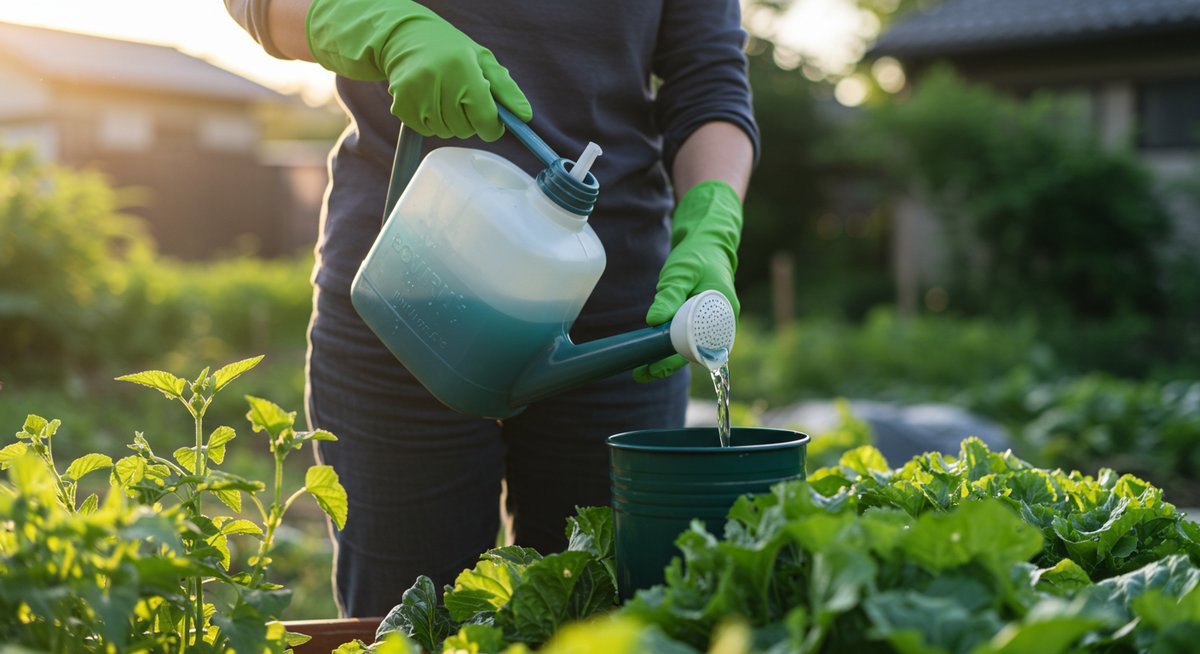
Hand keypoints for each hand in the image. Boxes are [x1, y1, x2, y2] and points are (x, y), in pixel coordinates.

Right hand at [306, 0, 531, 139]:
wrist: (402, 38)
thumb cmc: (449, 50)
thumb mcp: (481, 60)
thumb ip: (506, 89)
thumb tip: (525, 116)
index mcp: (463, 70)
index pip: (485, 119)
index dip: (492, 125)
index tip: (491, 120)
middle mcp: (439, 82)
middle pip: (466, 130)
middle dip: (469, 119)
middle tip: (461, 95)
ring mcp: (417, 97)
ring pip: (447, 132)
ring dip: (450, 121)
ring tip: (443, 94)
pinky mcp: (402, 108)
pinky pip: (428, 131)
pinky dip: (432, 121)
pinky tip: (428, 99)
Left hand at [633, 180, 741, 381]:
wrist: (707, 243)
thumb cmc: (698, 255)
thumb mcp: (682, 272)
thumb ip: (669, 294)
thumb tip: (653, 321)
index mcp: (725, 312)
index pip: (702, 348)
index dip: (676, 360)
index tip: (654, 367)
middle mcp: (722, 323)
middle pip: (694, 354)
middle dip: (667, 366)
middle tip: (641, 373)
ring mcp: (712, 324)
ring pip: (689, 349)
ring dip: (666, 360)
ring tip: (640, 370)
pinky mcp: (701, 322)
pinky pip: (686, 340)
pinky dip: (669, 347)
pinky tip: (651, 353)